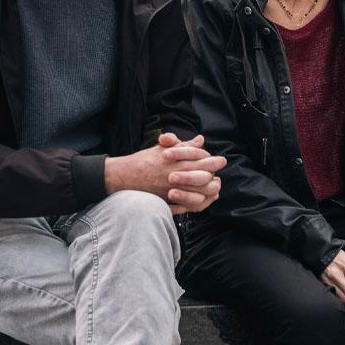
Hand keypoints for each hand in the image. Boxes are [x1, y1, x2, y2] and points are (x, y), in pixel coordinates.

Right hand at [103, 133, 226, 213]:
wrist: (123, 176)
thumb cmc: (143, 160)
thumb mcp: (163, 148)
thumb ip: (184, 145)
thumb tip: (200, 139)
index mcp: (175, 160)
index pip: (201, 160)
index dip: (213, 160)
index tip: (221, 160)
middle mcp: (175, 175)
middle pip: (204, 176)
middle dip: (215, 174)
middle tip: (221, 173)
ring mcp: (173, 189)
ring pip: (200, 192)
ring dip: (210, 188)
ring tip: (215, 185)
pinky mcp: (169, 201)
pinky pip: (190, 205)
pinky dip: (200, 202)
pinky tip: (205, 198)